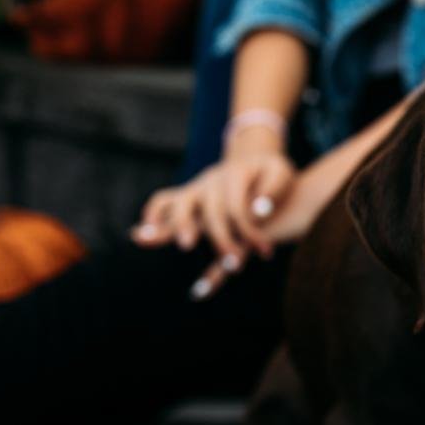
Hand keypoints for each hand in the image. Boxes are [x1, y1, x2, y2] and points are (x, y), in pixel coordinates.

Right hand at [133, 148, 295, 261]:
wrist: (253, 160)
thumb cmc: (270, 171)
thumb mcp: (281, 172)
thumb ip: (273, 188)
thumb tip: (259, 211)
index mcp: (234, 174)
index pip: (239, 208)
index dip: (252, 233)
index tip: (267, 252)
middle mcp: (211, 181)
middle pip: (210, 211)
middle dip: (221, 239)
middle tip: (234, 264)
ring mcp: (196, 188)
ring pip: (178, 203)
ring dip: (175, 225)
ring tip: (168, 242)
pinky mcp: (188, 196)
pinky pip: (164, 200)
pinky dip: (155, 213)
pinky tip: (143, 233)